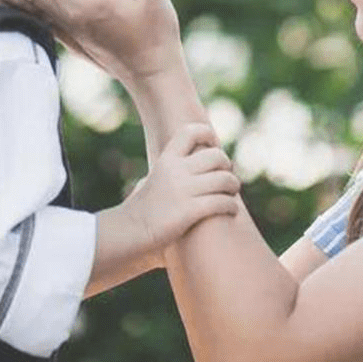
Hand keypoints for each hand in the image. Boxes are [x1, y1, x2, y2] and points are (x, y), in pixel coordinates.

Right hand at [117, 122, 239, 251]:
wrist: (129, 231)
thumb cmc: (143, 208)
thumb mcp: (153, 178)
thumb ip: (171, 169)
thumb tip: (189, 163)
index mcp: (166, 159)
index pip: (190, 131)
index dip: (208, 134)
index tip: (214, 146)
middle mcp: (175, 170)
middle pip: (216, 155)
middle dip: (227, 165)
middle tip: (227, 176)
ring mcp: (183, 190)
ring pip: (224, 179)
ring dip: (233, 185)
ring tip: (231, 193)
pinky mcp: (189, 211)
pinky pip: (222, 202)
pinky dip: (231, 206)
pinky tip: (231, 210)